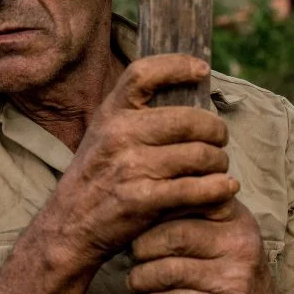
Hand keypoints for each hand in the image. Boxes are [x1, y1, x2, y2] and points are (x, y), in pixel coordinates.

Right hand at [45, 54, 236, 268]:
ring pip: (200, 155)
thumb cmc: (95, 179)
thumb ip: (134, 116)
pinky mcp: (142, 199)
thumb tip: (185, 94)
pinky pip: (196, 188)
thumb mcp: (103, 136)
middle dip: (216, 130)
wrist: (68, 228)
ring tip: (217, 168)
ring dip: (219, 163)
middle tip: (219, 140)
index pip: (144, 74)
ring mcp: (130, 167)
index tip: (202, 70)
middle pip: (189, 118)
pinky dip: (219, 189)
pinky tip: (225, 189)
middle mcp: (119, 134)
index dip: (178, 65)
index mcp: (110, 113)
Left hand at [128, 201, 293, 293]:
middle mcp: (240, 243)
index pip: (188, 199)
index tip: (138, 221)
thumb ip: (193, 213)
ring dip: (141, 279)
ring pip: (169, 271)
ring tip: (136, 282)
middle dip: (141, 248)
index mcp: (235, 217)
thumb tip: (144, 197)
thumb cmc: (230, 274)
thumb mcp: (222, 235)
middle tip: (133, 257)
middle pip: (173, 236)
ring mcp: (238, 278)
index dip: (155, 211)